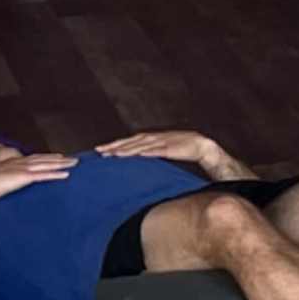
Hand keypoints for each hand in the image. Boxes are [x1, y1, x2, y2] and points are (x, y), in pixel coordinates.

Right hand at [0, 143, 76, 204]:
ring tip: (75, 163)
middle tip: (73, 158)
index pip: (33, 159)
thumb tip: (4, 184)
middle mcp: (18, 163)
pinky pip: (43, 175)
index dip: (46, 157)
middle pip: (43, 159)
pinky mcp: (23, 177)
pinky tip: (66, 174)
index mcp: (11, 163)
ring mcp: (21, 169)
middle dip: (59, 159)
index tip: (58, 157)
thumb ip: (2, 179)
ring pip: (46, 164)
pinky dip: (55, 173)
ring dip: (62, 164)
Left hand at [92, 128, 226, 167]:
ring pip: (139, 146)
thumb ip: (147, 153)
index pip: (126, 142)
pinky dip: (147, 152)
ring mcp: (160, 142)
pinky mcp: (170, 148)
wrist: (200, 145)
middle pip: (128, 143)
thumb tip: (134, 161)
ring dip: (127, 150)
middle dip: (114, 147)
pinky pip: (157, 151)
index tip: (98, 150)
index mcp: (147, 138)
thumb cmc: (179, 148)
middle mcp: (151, 138)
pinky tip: (139, 155)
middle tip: (100, 152)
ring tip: (114, 155)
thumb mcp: (159, 149)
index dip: (112, 145)